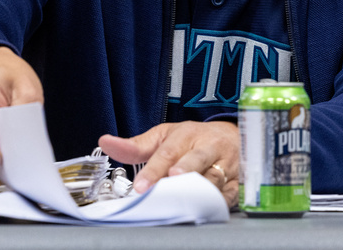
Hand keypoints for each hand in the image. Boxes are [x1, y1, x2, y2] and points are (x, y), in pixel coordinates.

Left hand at [98, 121, 239, 208]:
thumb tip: (105, 142)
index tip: (141, 186)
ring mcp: (226, 165)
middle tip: (170, 183)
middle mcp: (208, 148)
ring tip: (185, 199)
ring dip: (199, 190)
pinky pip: (228, 195)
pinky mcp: (237, 183)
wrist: (233, 137)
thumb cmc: (194, 139)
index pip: (168, 152)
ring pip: (214, 178)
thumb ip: (136, 145)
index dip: (154, 169)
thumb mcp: (164, 136)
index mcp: (187, 135)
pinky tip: (204, 208)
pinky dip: (216, 202)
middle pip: (196, 160)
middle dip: (184, 171)